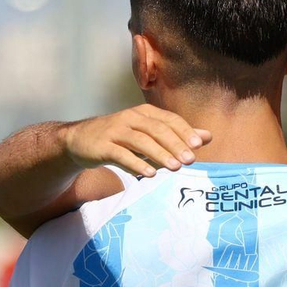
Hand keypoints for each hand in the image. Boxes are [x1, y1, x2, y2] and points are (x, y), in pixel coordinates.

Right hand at [61, 105, 210, 178]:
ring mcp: (115, 130)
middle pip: (157, 129)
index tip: (199, 145)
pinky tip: (149, 174)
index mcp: (144, 113)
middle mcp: (130, 118)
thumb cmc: (120, 137)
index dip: (184, 131)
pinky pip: (121, 154)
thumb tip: (207, 137)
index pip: (169, 119)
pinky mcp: (102, 145)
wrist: (80, 140)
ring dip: (159, 154)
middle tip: (190, 160)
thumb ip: (177, 134)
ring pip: (141, 141)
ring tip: (175, 168)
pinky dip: (136, 164)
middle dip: (175, 144)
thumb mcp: (148, 133)